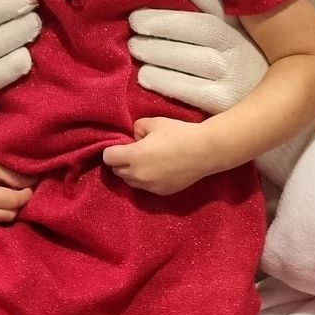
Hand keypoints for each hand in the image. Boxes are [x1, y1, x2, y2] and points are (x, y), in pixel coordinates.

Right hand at [0, 149, 33, 224]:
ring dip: (10, 210)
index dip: (26, 195)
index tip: (31, 187)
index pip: (13, 201)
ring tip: (10, 196)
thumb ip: (12, 176)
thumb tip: (34, 182)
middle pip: (10, 214)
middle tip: (22, 191)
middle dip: (20, 204)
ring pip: (2, 220)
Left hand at [102, 116, 219, 194]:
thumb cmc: (179, 133)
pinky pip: (146, 187)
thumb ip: (137, 128)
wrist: (205, 151)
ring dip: (132, 172)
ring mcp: (151, 186)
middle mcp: (139, 175)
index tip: (123, 145)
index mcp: (134, 156)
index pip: (108, 157)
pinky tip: (160, 169)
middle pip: (117, 171)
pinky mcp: (162, 192)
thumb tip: (134, 138)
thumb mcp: (154, 122)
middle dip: (122, 161)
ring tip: (147, 161)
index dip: (113, 150)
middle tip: (136, 151)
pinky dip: (147, 179)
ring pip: (130, 181)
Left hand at [128, 0, 268, 116]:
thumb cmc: (241, 55)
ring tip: (135, 48)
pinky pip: (193, 92)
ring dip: (159, 54)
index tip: (140, 11)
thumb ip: (208, 0)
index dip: (174, 13)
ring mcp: (235, 79)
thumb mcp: (233, 24)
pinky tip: (146, 76)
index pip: (206, 16)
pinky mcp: (226, 104)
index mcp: (239, 28)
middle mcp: (240, 50)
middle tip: (133, 27)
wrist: (270, 101)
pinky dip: (167, 82)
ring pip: (194, 61)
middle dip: (162, 28)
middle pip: (199, 34)